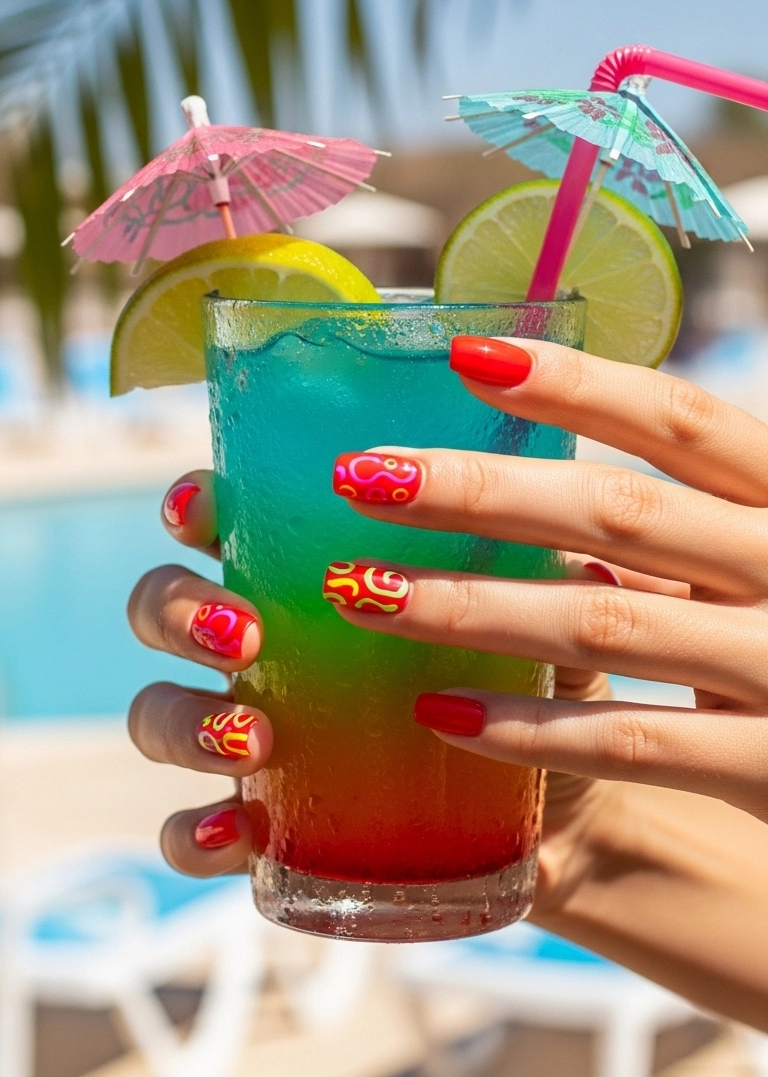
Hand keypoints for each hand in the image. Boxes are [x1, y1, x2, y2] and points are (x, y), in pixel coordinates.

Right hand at [126, 467, 620, 879]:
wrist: (567, 811)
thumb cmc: (544, 680)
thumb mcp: (548, 616)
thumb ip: (546, 573)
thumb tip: (575, 535)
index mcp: (310, 569)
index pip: (222, 520)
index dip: (191, 505)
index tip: (202, 508)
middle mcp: (263, 644)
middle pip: (161, 605)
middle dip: (180, 612)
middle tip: (244, 634)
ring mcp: (250, 733)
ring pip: (156, 712)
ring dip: (184, 720)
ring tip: (254, 739)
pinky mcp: (267, 822)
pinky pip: (189, 828)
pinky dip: (194, 830)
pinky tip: (238, 829)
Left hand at [329, 337, 767, 831]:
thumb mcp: (766, 560)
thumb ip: (682, 531)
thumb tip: (528, 487)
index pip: (680, 420)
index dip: (576, 382)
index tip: (464, 356)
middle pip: (618, 510)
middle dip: (479, 491)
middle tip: (361, 477)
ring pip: (603, 620)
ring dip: (470, 605)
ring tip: (363, 591)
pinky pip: (632, 741)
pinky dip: (531, 728)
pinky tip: (439, 713)